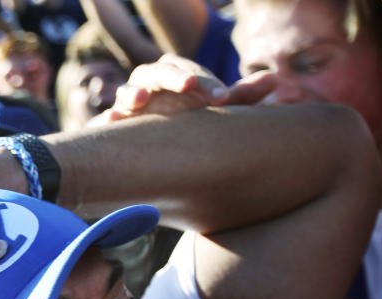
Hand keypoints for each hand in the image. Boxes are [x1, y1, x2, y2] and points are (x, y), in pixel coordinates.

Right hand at [92, 54, 276, 124]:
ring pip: (127, 91)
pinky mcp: (112, 125)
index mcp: (176, 77)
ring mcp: (128, 104)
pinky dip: (109, 121)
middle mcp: (151, 86)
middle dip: (173, 78)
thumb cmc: (187, 121)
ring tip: (140, 101)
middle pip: (158, 72)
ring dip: (133, 93)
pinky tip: (114, 124)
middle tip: (190, 86)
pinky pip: (107, 120)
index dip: (207, 81)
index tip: (223, 98)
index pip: (191, 71)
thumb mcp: (215, 110)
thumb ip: (242, 96)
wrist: (151, 146)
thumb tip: (274, 77)